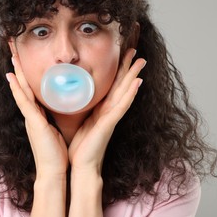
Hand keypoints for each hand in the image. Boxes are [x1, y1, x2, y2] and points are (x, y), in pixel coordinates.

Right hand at [6, 55, 67, 177]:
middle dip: (18, 66)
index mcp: (37, 114)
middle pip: (22, 84)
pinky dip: (17, 90)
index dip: (25, 73)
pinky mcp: (33, 122)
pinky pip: (24, 102)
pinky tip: (11, 77)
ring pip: (21, 89)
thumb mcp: (55, 128)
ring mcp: (30, 117)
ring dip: (16, 72)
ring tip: (12, 55)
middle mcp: (31, 113)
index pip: (30, 88)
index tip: (22, 57)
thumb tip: (60, 105)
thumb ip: (54, 116)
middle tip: (13, 49)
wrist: (53, 170)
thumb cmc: (56, 151)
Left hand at [68, 49, 145, 173]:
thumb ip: (83, 109)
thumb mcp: (81, 122)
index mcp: (101, 110)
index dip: (118, 71)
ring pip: (125, 92)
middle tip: (136, 51)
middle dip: (129, 68)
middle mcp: (109, 111)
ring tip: (141, 61)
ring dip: (133, 76)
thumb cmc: (81, 146)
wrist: (81, 165)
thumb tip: (75, 96)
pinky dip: (130, 94)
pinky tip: (137, 83)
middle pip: (121, 85)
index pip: (112, 86)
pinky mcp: (110, 124)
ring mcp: (111, 117)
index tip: (122, 55)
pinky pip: (122, 106)